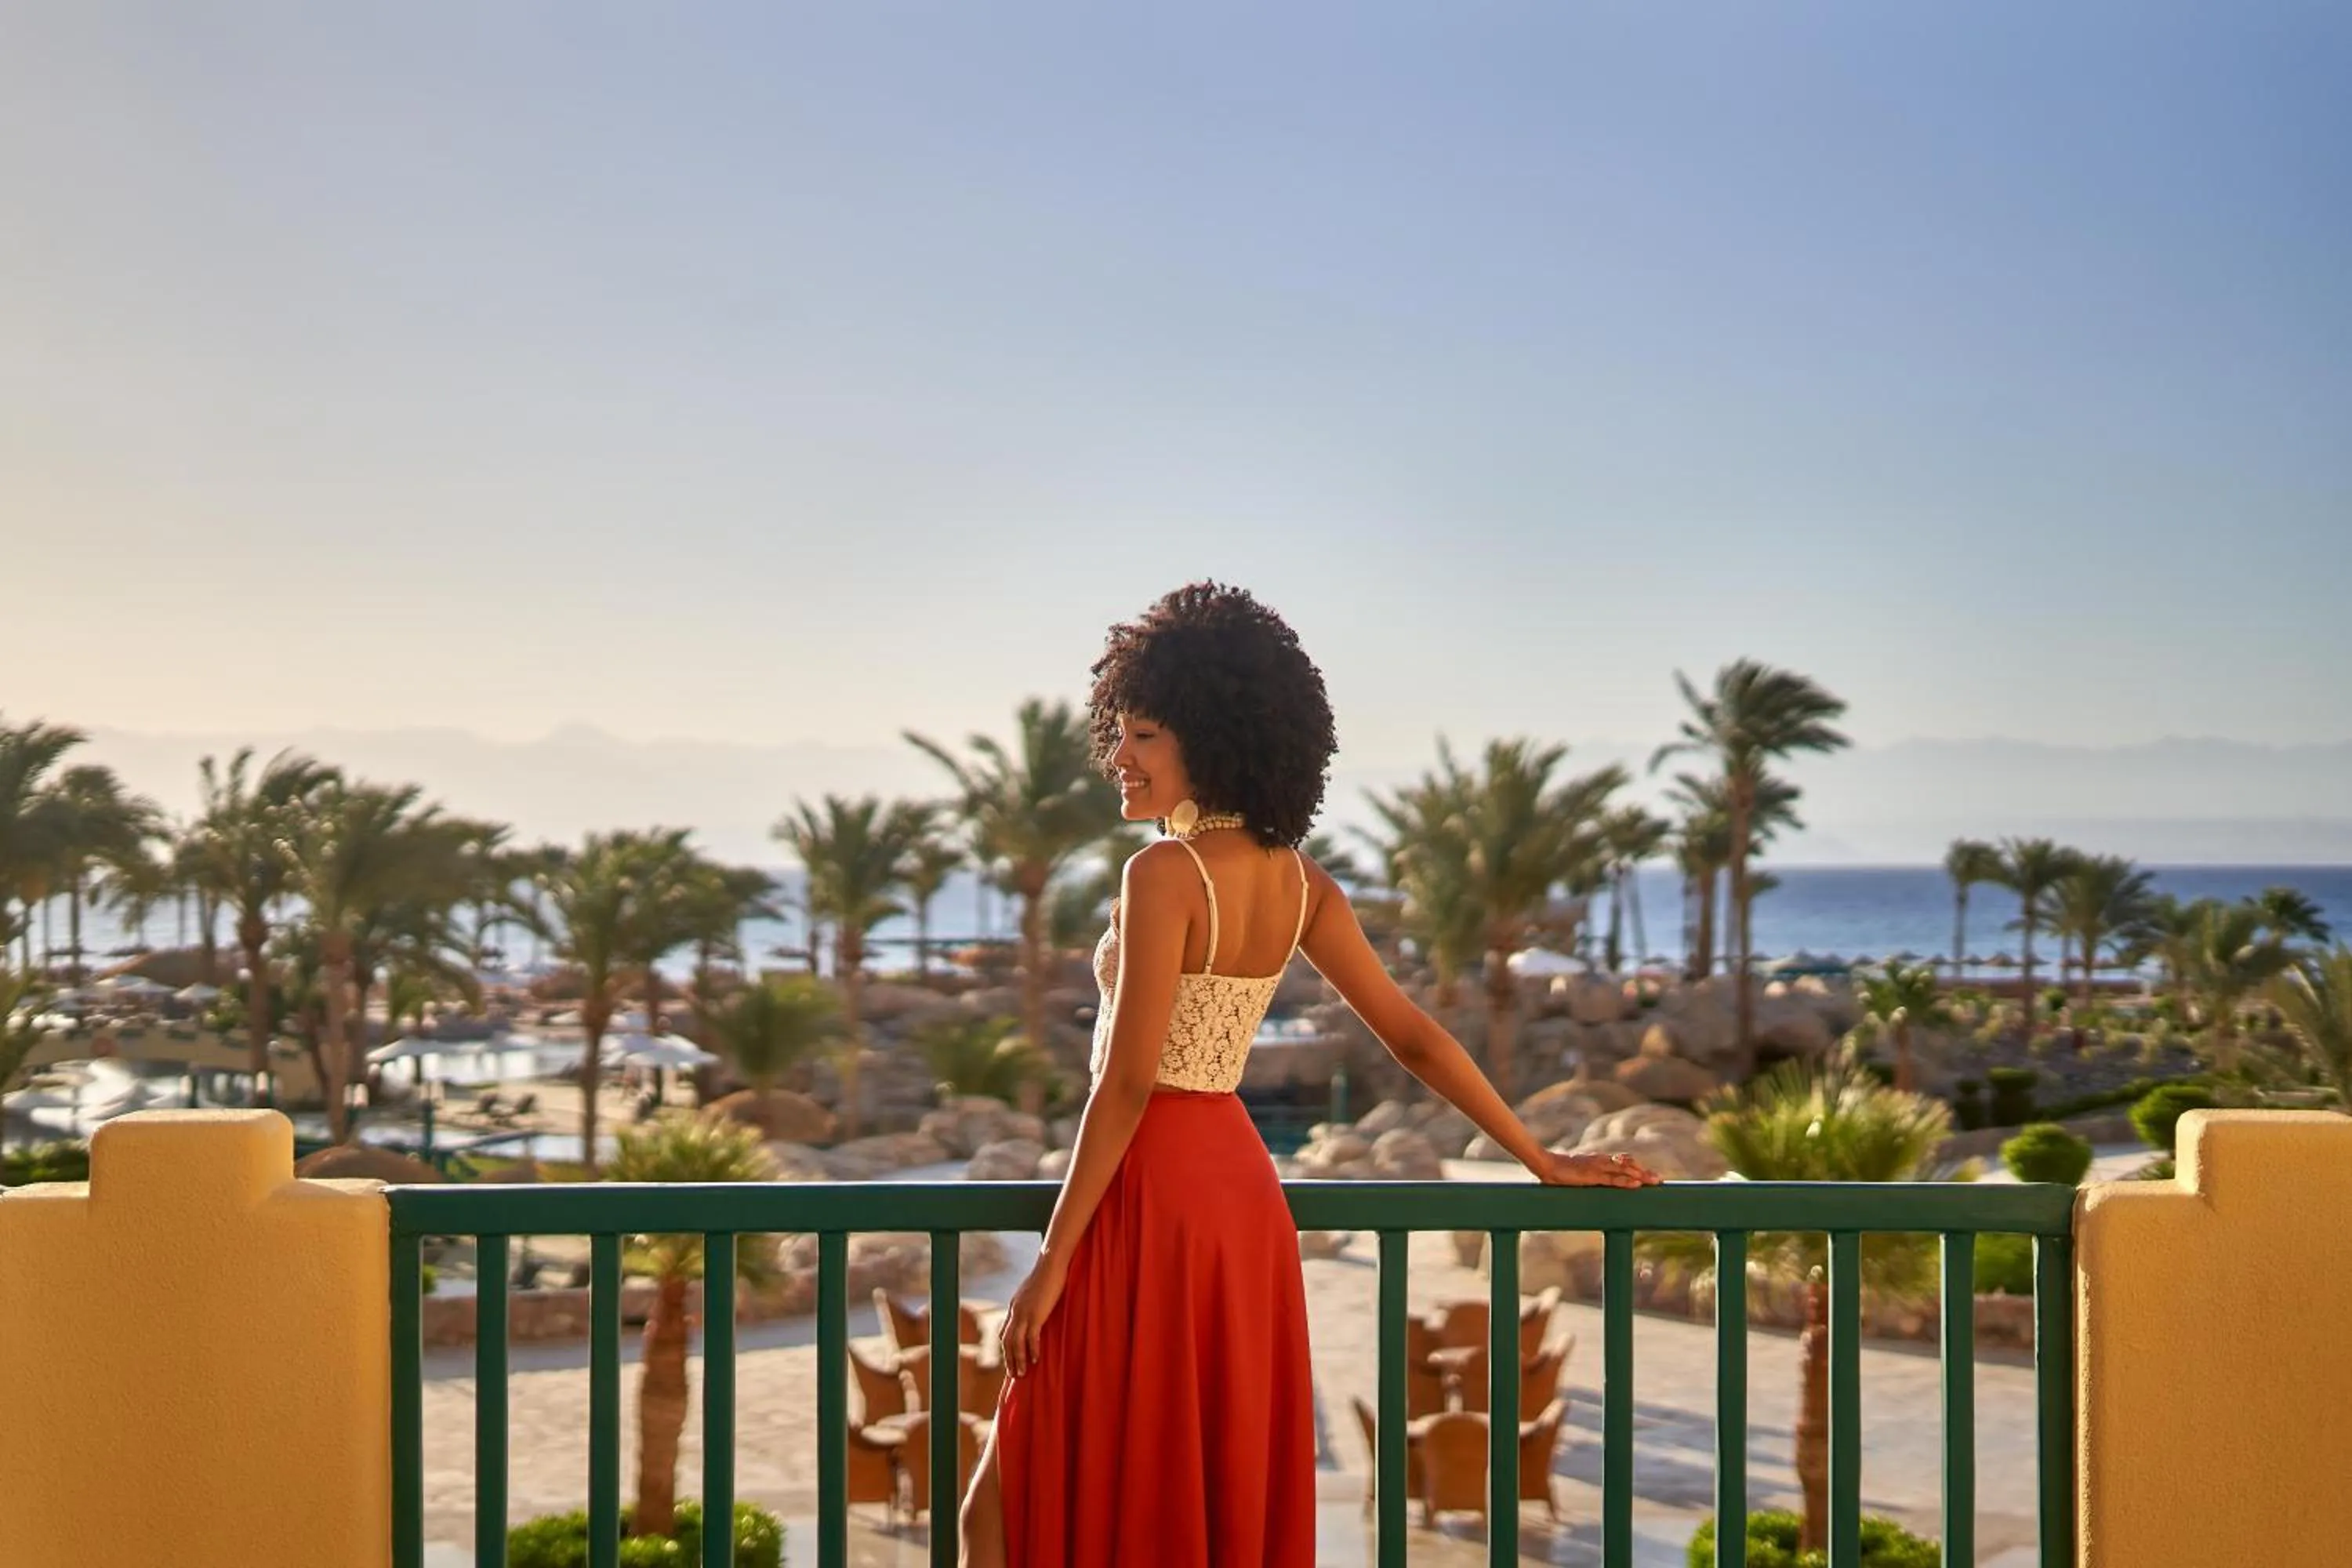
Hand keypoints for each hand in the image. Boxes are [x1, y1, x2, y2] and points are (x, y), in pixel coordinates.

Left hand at [998, 1253, 1067, 1377]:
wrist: (1051, 1264)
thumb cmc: (1047, 1275)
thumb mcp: (1034, 1291)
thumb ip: (1032, 1302)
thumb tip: (1036, 1309)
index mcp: (1014, 1306)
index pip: (1005, 1332)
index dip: (1007, 1348)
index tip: (1011, 1361)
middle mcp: (1015, 1311)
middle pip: (1007, 1341)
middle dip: (1009, 1359)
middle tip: (1014, 1375)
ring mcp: (1024, 1313)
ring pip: (1016, 1343)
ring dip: (1018, 1360)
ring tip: (1022, 1373)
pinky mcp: (1036, 1314)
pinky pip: (1031, 1337)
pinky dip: (1032, 1350)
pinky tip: (1035, 1360)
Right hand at [1530, 1147, 1662, 1188]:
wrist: (1546, 1165)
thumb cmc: (1560, 1171)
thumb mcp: (1577, 1173)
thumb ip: (1588, 1175)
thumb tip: (1592, 1181)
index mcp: (1598, 1160)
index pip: (1622, 1161)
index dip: (1636, 1167)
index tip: (1648, 1174)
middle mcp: (1601, 1161)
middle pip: (1628, 1164)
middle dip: (1644, 1172)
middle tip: (1659, 1180)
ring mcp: (1597, 1167)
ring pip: (1624, 1170)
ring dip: (1641, 1175)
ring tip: (1655, 1182)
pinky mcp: (1592, 1176)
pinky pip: (1613, 1179)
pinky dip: (1626, 1181)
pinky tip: (1636, 1184)